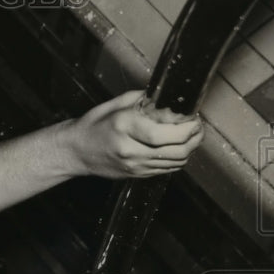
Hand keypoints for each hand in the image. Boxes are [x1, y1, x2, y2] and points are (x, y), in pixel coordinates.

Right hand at [63, 90, 203, 178]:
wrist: (76, 151)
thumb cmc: (94, 125)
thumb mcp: (115, 105)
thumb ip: (143, 101)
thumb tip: (169, 99)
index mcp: (123, 126)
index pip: (162, 134)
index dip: (186, 129)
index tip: (193, 119)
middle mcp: (129, 148)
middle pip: (175, 151)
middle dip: (193, 139)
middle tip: (197, 128)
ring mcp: (133, 165)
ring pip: (175, 162)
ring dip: (189, 149)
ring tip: (190, 137)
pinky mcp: (136, 174)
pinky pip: (167, 169)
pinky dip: (177, 158)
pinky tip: (176, 147)